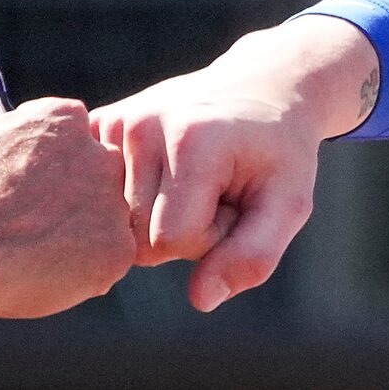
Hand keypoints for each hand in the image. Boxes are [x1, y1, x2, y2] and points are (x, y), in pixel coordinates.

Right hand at [0, 96, 135, 319]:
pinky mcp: (116, 250)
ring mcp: (112, 204)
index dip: (49, 169)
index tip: (26, 191)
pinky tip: (47, 274)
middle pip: (96, 178)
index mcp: (66, 120)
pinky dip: (84, 273)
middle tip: (32, 226)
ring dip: (79, 238)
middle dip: (71, 201)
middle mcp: (99, 155)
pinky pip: (108, 262)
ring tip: (35, 255)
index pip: (74, 140)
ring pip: (103, 222)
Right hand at [95, 16, 379, 310]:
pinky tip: (161, 170)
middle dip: (180, 232)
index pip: (170, 242)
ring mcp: (115, 122)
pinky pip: (99, 198)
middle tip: (214, 191)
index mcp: (191, 141)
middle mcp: (142, 125)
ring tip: (193, 179)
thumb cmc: (277, 154)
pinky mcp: (100, 124)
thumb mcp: (289, 204)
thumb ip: (252, 257)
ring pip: (116, 225)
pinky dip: (131, 198)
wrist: (260, 89)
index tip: (234, 202)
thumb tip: (201, 300)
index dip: (208, 238)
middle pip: (138, 238)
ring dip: (157, 216)